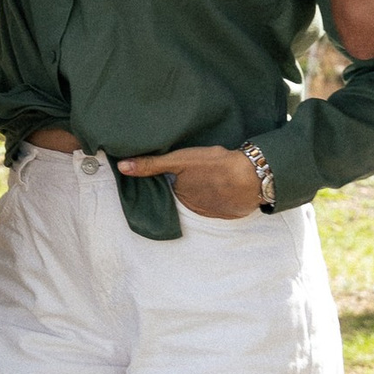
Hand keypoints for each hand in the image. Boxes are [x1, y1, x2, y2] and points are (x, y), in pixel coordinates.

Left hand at [116, 144, 266, 219]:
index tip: (174, 171)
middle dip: (187, 186)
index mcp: (178, 197)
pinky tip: (222, 185)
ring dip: (204, 191)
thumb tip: (122, 167)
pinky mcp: (229, 212)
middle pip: (185, 195)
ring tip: (209, 177)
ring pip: (202, 200)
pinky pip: (219, 204)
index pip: (168, 188)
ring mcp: (212, 213)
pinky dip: (219, 196)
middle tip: (195, 172)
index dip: (170, 179)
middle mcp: (193, 209)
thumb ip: (150, 164)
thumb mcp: (179, 160)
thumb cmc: (213, 165)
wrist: (251, 177)